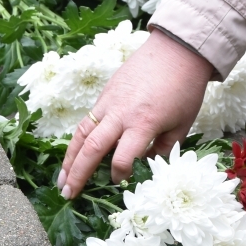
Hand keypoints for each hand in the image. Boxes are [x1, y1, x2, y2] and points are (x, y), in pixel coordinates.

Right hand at [57, 28, 214, 197]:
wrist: (177, 50)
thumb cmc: (185, 90)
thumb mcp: (181, 125)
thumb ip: (163, 150)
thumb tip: (146, 169)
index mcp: (143, 123)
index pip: (122, 158)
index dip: (119, 176)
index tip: (121, 185)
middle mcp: (120, 113)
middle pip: (91, 148)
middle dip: (78, 174)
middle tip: (67, 194)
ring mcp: (109, 102)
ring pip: (81, 133)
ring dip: (69, 159)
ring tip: (61, 180)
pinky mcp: (105, 94)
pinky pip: (87, 120)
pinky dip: (77, 140)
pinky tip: (73, 156)